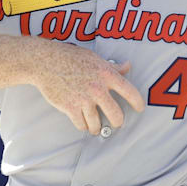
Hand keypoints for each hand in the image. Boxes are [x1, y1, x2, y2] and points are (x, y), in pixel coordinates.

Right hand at [31, 43, 146, 134]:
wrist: (46, 62)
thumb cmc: (71, 57)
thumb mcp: (95, 58)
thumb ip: (112, 66)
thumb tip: (127, 66)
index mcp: (107, 75)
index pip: (129, 91)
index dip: (137, 102)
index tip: (140, 108)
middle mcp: (98, 89)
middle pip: (116, 114)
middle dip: (118, 122)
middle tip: (117, 123)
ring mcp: (84, 100)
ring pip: (97, 123)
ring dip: (97, 127)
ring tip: (96, 127)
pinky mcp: (70, 108)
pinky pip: (81, 124)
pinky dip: (83, 126)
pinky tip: (84, 124)